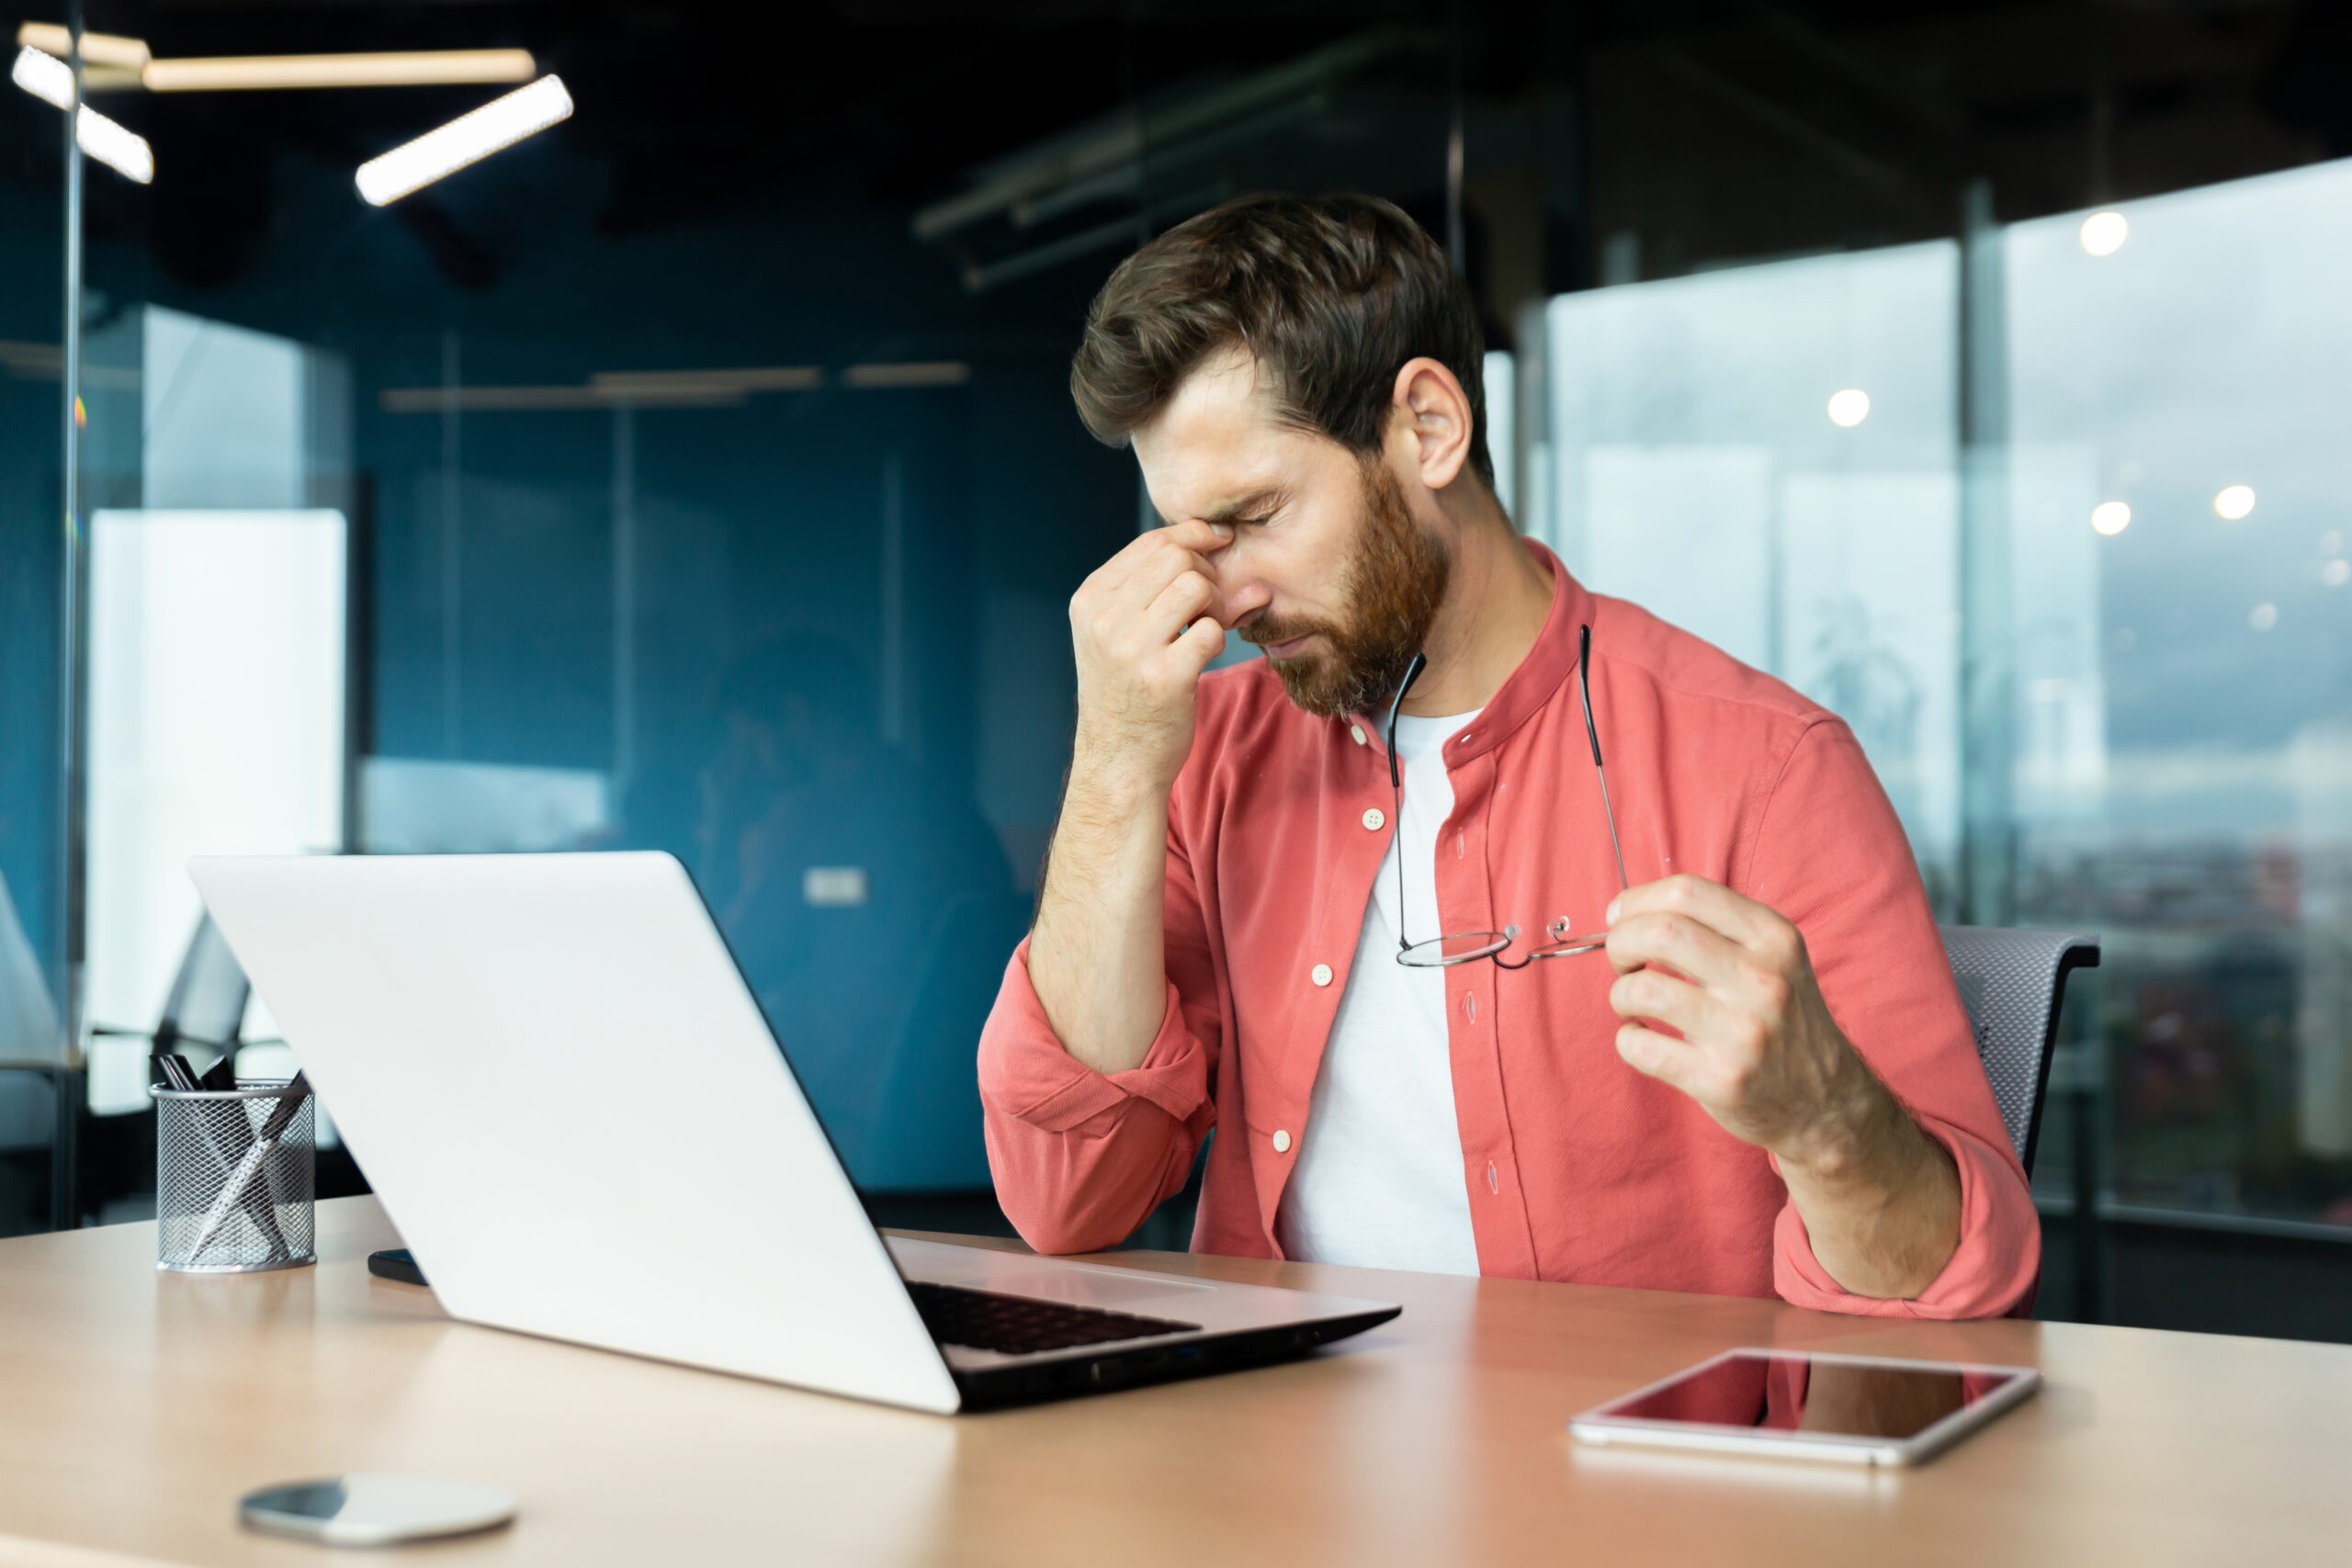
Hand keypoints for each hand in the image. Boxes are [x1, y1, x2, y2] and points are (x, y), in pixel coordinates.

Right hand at [1068, 519, 1235, 796]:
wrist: (1118, 761)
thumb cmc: (1127, 692)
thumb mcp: (1120, 633)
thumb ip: (1161, 588)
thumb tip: (1228, 542)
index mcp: (1089, 600)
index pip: (1151, 542)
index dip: (1193, 535)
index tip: (1219, 541)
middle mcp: (1104, 619)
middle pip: (1177, 558)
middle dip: (1207, 573)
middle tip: (1209, 605)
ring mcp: (1131, 649)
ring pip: (1196, 587)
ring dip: (1215, 605)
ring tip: (1205, 629)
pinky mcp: (1164, 678)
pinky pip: (1212, 631)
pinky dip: (1218, 639)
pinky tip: (1202, 656)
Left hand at [1600, 874, 1882, 1173]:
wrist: (1825, 1102)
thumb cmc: (1779, 1019)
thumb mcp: (1773, 958)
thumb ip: (1714, 928)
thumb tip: (1624, 913)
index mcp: (1774, 938)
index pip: (1686, 892)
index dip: (1637, 901)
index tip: (1621, 919)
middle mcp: (1763, 980)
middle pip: (1659, 932)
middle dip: (1620, 943)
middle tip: (1624, 962)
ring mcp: (1743, 1033)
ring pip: (1642, 990)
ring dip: (1621, 994)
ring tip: (1634, 1005)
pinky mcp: (1720, 1080)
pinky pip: (1639, 1046)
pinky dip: (1626, 1039)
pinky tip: (1643, 1039)